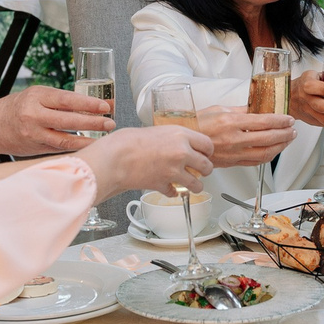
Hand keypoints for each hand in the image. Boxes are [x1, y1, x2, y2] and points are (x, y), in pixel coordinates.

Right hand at [0, 85, 112, 159]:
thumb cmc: (17, 108)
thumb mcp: (36, 96)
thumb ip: (60, 101)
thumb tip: (93, 104)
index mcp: (36, 97)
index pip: (67, 99)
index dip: (88, 104)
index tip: (105, 106)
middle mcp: (33, 116)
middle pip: (69, 120)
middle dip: (93, 122)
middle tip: (110, 122)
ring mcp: (34, 134)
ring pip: (65, 138)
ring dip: (87, 138)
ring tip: (103, 135)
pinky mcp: (35, 148)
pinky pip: (60, 148)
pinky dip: (75, 146)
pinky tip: (89, 145)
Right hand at [76, 125, 214, 202]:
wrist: (115, 157)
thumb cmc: (129, 141)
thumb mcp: (156, 130)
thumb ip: (172, 137)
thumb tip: (180, 142)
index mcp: (180, 135)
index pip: (207, 144)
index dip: (208, 151)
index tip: (205, 154)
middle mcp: (181, 152)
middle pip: (207, 166)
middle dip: (205, 170)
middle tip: (201, 171)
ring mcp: (174, 170)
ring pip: (197, 184)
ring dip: (195, 186)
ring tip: (191, 185)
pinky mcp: (164, 185)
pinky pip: (176, 193)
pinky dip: (172, 192)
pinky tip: (169, 189)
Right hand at [195, 105, 296, 167]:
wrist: (185, 142)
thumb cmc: (197, 124)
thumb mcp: (219, 109)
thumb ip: (241, 110)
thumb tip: (259, 108)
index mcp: (231, 122)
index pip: (264, 121)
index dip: (281, 121)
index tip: (288, 119)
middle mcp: (234, 139)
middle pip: (268, 138)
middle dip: (285, 134)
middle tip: (293, 130)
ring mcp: (233, 153)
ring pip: (265, 153)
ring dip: (280, 147)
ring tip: (287, 140)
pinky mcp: (232, 163)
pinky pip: (255, 162)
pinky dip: (268, 156)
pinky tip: (273, 151)